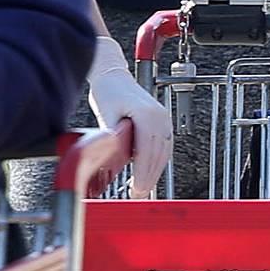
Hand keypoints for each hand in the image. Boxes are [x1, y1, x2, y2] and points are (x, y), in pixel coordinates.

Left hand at [89, 61, 173, 197]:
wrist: (113, 76)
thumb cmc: (108, 91)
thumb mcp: (105, 116)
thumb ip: (111, 138)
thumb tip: (110, 160)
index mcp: (146, 115)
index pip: (148, 151)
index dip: (143, 173)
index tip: (138, 188)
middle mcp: (160, 117)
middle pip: (158, 154)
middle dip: (149, 177)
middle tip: (139, 194)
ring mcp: (164, 119)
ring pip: (164, 153)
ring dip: (155, 172)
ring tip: (143, 187)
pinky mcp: (163, 121)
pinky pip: (164, 146)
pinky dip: (158, 161)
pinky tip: (149, 172)